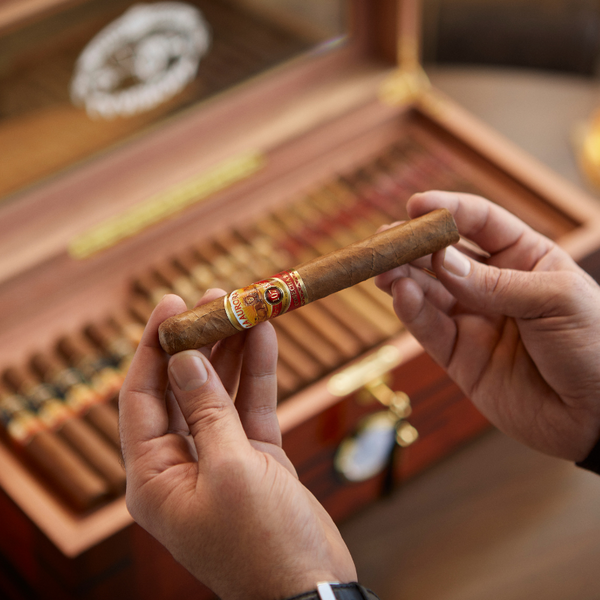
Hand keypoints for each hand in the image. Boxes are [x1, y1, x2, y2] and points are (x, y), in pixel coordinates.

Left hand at [119, 292, 355, 599]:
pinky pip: (249, 405)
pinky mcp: (252, 455)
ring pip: (218, 391)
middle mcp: (179, 463)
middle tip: (216, 298)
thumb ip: (207, 410)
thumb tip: (182, 360)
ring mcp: (218, 457)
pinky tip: (265, 338)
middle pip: (182, 388)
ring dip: (230, 350)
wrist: (311, 586)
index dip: (154, 347)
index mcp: (153, 477)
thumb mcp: (231, 469)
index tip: (171, 303)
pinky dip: (257, 373)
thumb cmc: (264, 543)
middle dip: (198, 342)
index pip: (141, 397)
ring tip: (243, 307)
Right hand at [376, 191, 599, 461]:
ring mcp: (474, 321)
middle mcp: (493, 286)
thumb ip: (495, 283)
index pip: (480, 223)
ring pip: (428, 292)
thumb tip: (440, 260)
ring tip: (384, 269)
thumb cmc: (595, 347)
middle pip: (443, 256)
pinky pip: (429, 330)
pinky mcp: (459, 357)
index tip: (417, 205)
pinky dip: (411, 311)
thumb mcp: (554, 301)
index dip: (448, 211)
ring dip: (403, 277)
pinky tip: (399, 293)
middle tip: (385, 240)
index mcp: (524, 259)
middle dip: (412, 246)